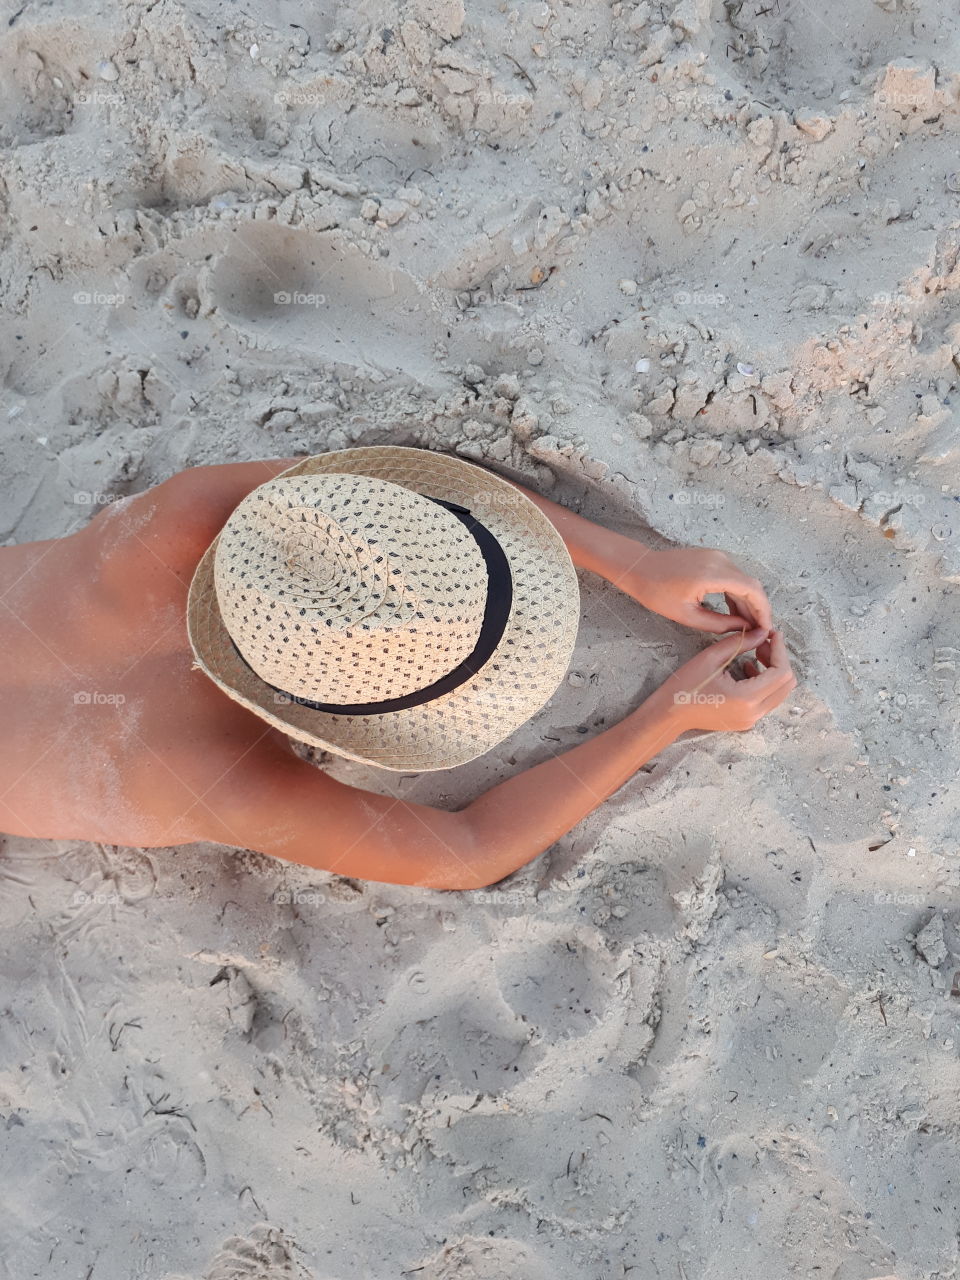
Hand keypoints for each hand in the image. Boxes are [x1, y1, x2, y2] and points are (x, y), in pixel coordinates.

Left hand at [615, 546, 772, 633]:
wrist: (639, 568)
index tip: (765, 628)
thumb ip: (718, 624)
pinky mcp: (713, 557)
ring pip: (744, 581)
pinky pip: (733, 576)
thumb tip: (743, 628)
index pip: (752, 590)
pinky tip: (735, 611)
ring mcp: (717, 556)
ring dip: (748, 602)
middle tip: (759, 631)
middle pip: (752, 585)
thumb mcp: (686, 615)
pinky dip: (737, 593)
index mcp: (712, 574)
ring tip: (747, 625)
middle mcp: (719, 561)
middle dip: (759, 609)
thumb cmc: (656, 592)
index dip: (763, 611)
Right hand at [655, 627, 796, 731]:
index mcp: (747, 697)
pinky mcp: (746, 721)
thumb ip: (741, 643)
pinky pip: (766, 700)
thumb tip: (763, 632)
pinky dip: (765, 683)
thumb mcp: (711, 657)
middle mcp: (754, 712)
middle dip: (779, 660)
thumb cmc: (685, 685)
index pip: (781, 672)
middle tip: (763, 643)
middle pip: (786, 684)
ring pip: (779, 693)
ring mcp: (751, 720)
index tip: (773, 634)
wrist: (669, 714)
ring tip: (755, 654)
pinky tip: (746, 669)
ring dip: (773, 671)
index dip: (780, 650)